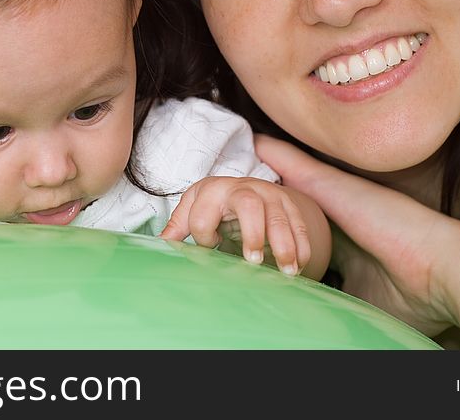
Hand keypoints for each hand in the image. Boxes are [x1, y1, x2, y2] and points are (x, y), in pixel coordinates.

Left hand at [160, 176, 321, 276]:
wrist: (246, 188)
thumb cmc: (213, 205)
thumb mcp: (192, 209)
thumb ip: (177, 227)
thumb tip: (157, 245)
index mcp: (212, 190)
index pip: (203, 216)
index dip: (204, 236)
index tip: (210, 247)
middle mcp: (243, 188)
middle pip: (249, 205)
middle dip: (252, 233)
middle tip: (253, 261)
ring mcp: (269, 195)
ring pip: (280, 218)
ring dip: (285, 246)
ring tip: (287, 272)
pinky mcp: (289, 204)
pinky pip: (300, 225)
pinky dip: (302, 248)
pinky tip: (299, 267)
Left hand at [254, 135, 459, 346]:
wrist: (448, 270)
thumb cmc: (416, 294)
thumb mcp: (359, 300)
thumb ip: (334, 299)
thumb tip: (315, 318)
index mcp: (342, 240)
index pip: (303, 230)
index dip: (283, 229)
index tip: (261, 230)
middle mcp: (337, 213)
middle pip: (294, 202)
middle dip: (269, 198)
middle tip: (239, 191)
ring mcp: (336, 196)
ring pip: (291, 178)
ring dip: (266, 172)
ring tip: (238, 161)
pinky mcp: (333, 185)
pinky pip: (294, 164)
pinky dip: (274, 152)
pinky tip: (254, 140)